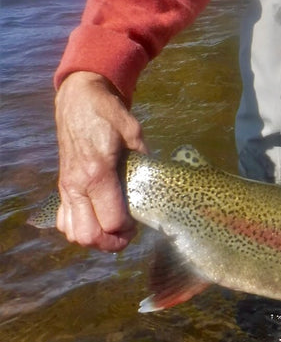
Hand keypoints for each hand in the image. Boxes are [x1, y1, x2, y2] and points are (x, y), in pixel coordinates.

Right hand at [54, 71, 147, 251]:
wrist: (79, 99)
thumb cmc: (108, 113)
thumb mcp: (134, 132)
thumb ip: (144, 158)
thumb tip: (157, 179)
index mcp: (98, 173)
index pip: (112, 220)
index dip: (129, 229)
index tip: (140, 223)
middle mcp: (77, 185)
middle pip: (88, 235)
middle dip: (111, 242)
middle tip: (127, 233)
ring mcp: (66, 187)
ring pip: (72, 232)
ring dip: (94, 237)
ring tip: (112, 228)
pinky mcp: (61, 185)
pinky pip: (63, 219)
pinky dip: (78, 227)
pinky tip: (95, 217)